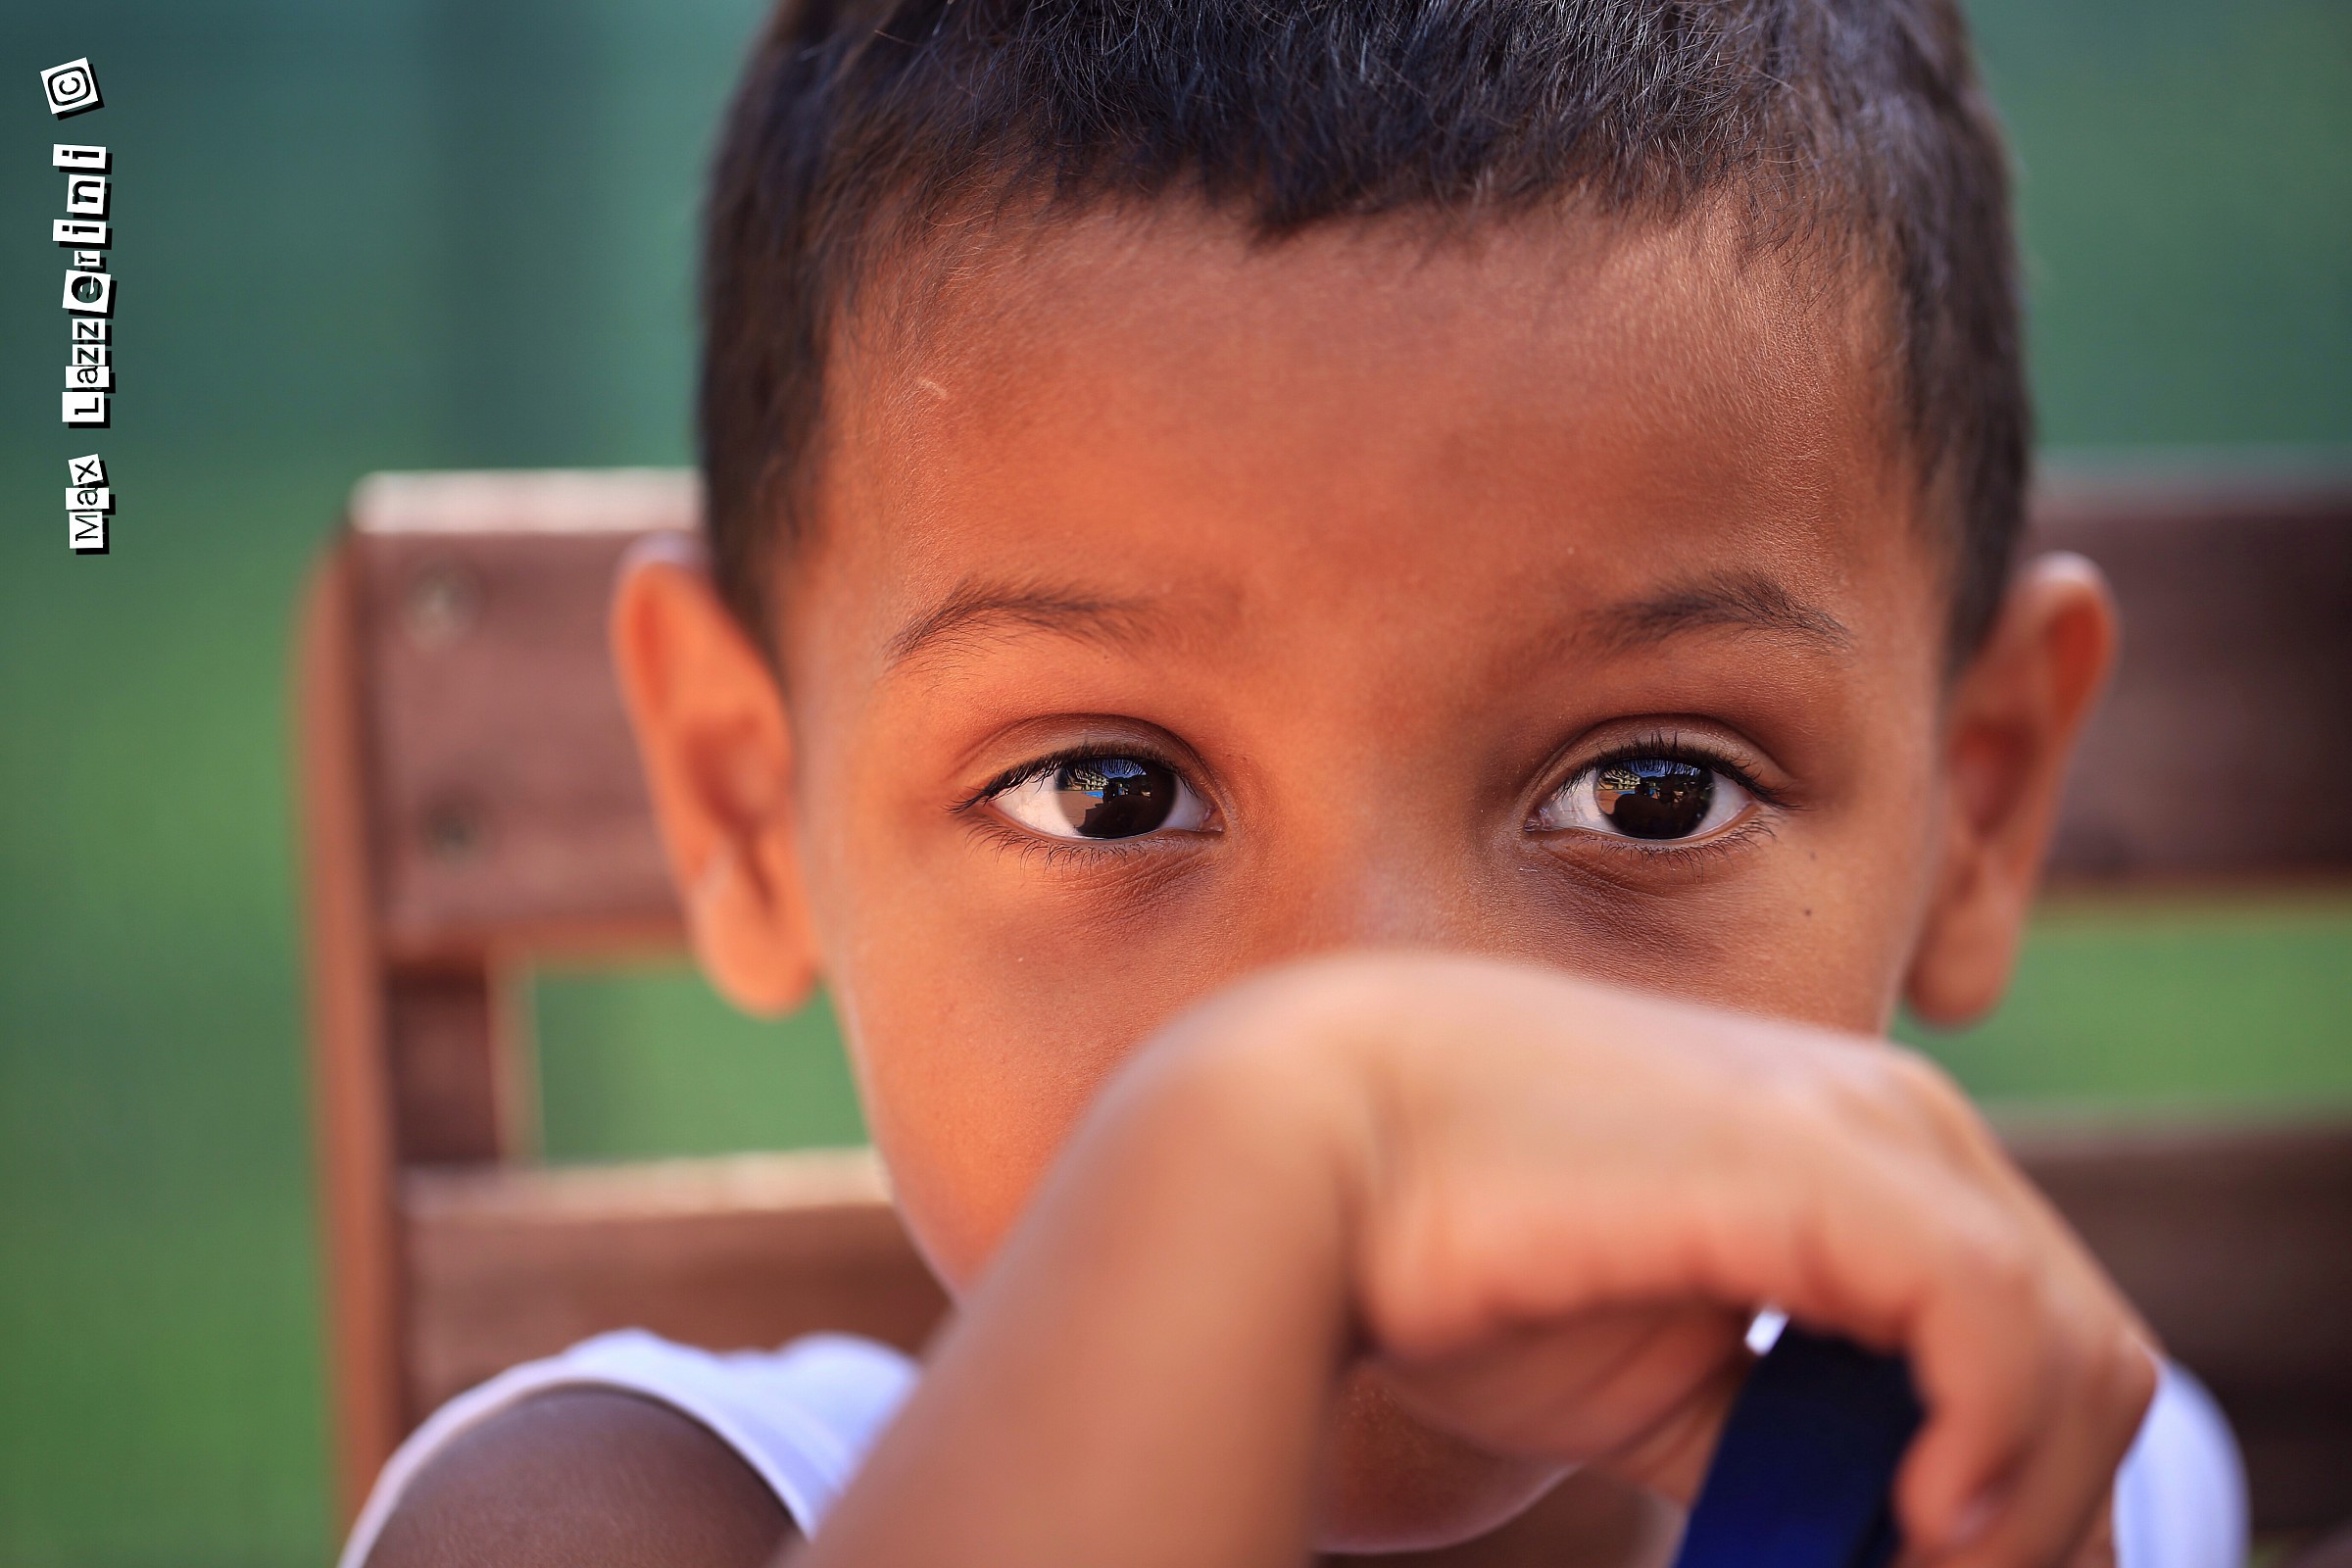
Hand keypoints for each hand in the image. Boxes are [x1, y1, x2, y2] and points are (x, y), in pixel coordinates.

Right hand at [1136, 951, 2155, 1564]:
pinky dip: (2001, 1456)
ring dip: (2035, 1515)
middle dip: (2052, 1522)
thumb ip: (1777, 1445)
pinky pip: (2002, 1325)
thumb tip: (1877, 1542)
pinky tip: (1921, 1525)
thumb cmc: (1454, 1253)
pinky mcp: (1818, 1162)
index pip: (2032, 1336)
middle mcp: (1887, 1119)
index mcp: (1854, 1151)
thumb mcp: (1657, 1383)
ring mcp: (1863, 1129)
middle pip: (2084, 1353)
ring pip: (2075, 1347)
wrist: (1304, 1136)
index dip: (2033, 1500)